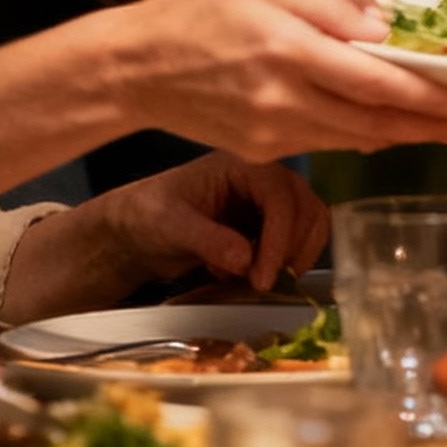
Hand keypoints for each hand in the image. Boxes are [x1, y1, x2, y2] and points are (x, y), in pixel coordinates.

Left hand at [91, 153, 332, 294]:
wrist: (136, 231)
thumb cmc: (147, 216)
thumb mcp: (169, 225)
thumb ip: (207, 240)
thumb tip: (246, 260)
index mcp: (241, 165)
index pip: (279, 195)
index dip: (280, 236)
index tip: (264, 276)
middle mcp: (262, 177)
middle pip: (305, 205)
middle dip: (293, 246)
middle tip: (265, 281)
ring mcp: (268, 200)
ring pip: (310, 221)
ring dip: (297, 253)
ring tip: (263, 278)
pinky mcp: (268, 223)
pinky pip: (297, 239)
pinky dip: (287, 259)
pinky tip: (252, 273)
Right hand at [94, 0, 446, 161]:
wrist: (132, 69)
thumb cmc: (198, 16)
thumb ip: (330, 10)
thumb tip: (383, 33)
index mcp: (290, 50)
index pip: (376, 83)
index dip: (426, 98)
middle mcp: (285, 98)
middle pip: (374, 121)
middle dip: (429, 127)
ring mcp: (272, 131)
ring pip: (353, 138)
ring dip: (399, 135)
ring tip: (441, 129)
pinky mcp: (261, 149)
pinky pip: (323, 143)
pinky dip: (358, 136)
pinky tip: (383, 128)